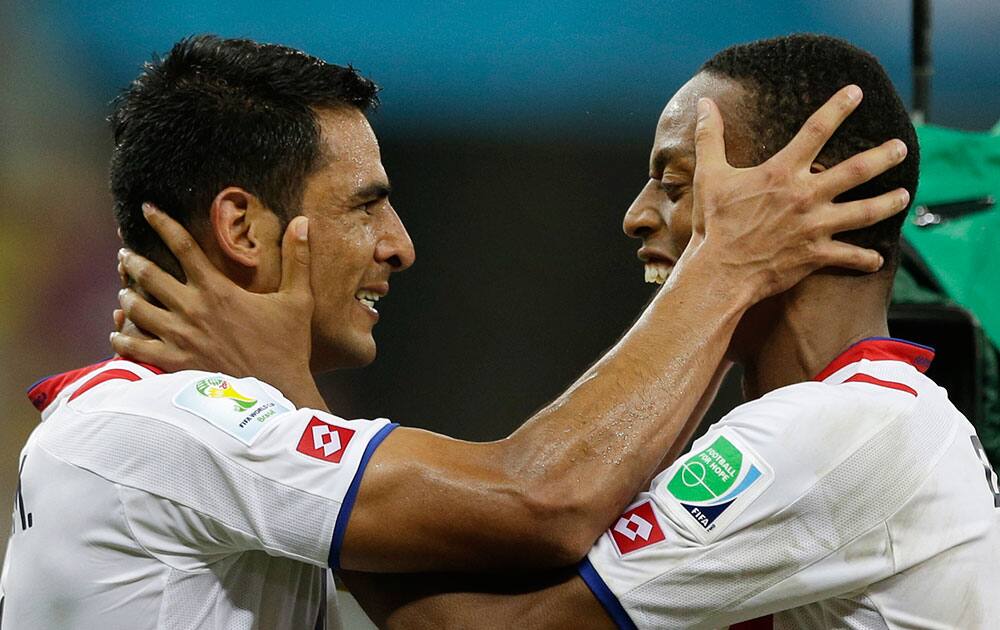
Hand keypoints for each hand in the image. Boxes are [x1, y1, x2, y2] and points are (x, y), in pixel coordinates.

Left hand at [111, 204, 314, 395]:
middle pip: (149, 275)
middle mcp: (191, 310)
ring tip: (123, 291)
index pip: (182, 246)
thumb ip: (297, 259)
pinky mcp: (173, 365)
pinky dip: (122, 338)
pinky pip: (135, 348)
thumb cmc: (288, 348)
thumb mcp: (298, 300)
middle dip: (132, 261)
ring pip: (136, 310)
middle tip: (124, 255)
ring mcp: (179, 338)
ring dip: (127, 297)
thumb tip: (302, 222)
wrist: (276, 395)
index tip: (146, 209)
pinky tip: (117, 333)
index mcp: (217, 290)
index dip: (161, 224)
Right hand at [685, 85, 909, 301]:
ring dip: (888, 203)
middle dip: (882, 157)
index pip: (816, 131)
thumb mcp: (709, 175)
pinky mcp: (816, 255)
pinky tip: (878, 259)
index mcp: (781, 173)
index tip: (857, 92)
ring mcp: (815, 226)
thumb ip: (710, 137)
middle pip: (855, 171)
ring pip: (864, 212)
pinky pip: (849, 257)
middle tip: (901, 148)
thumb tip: (704, 103)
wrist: (720, 271)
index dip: (838, 108)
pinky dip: (865, 259)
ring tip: (904, 196)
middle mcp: (805, 196)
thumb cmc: (714, 223)